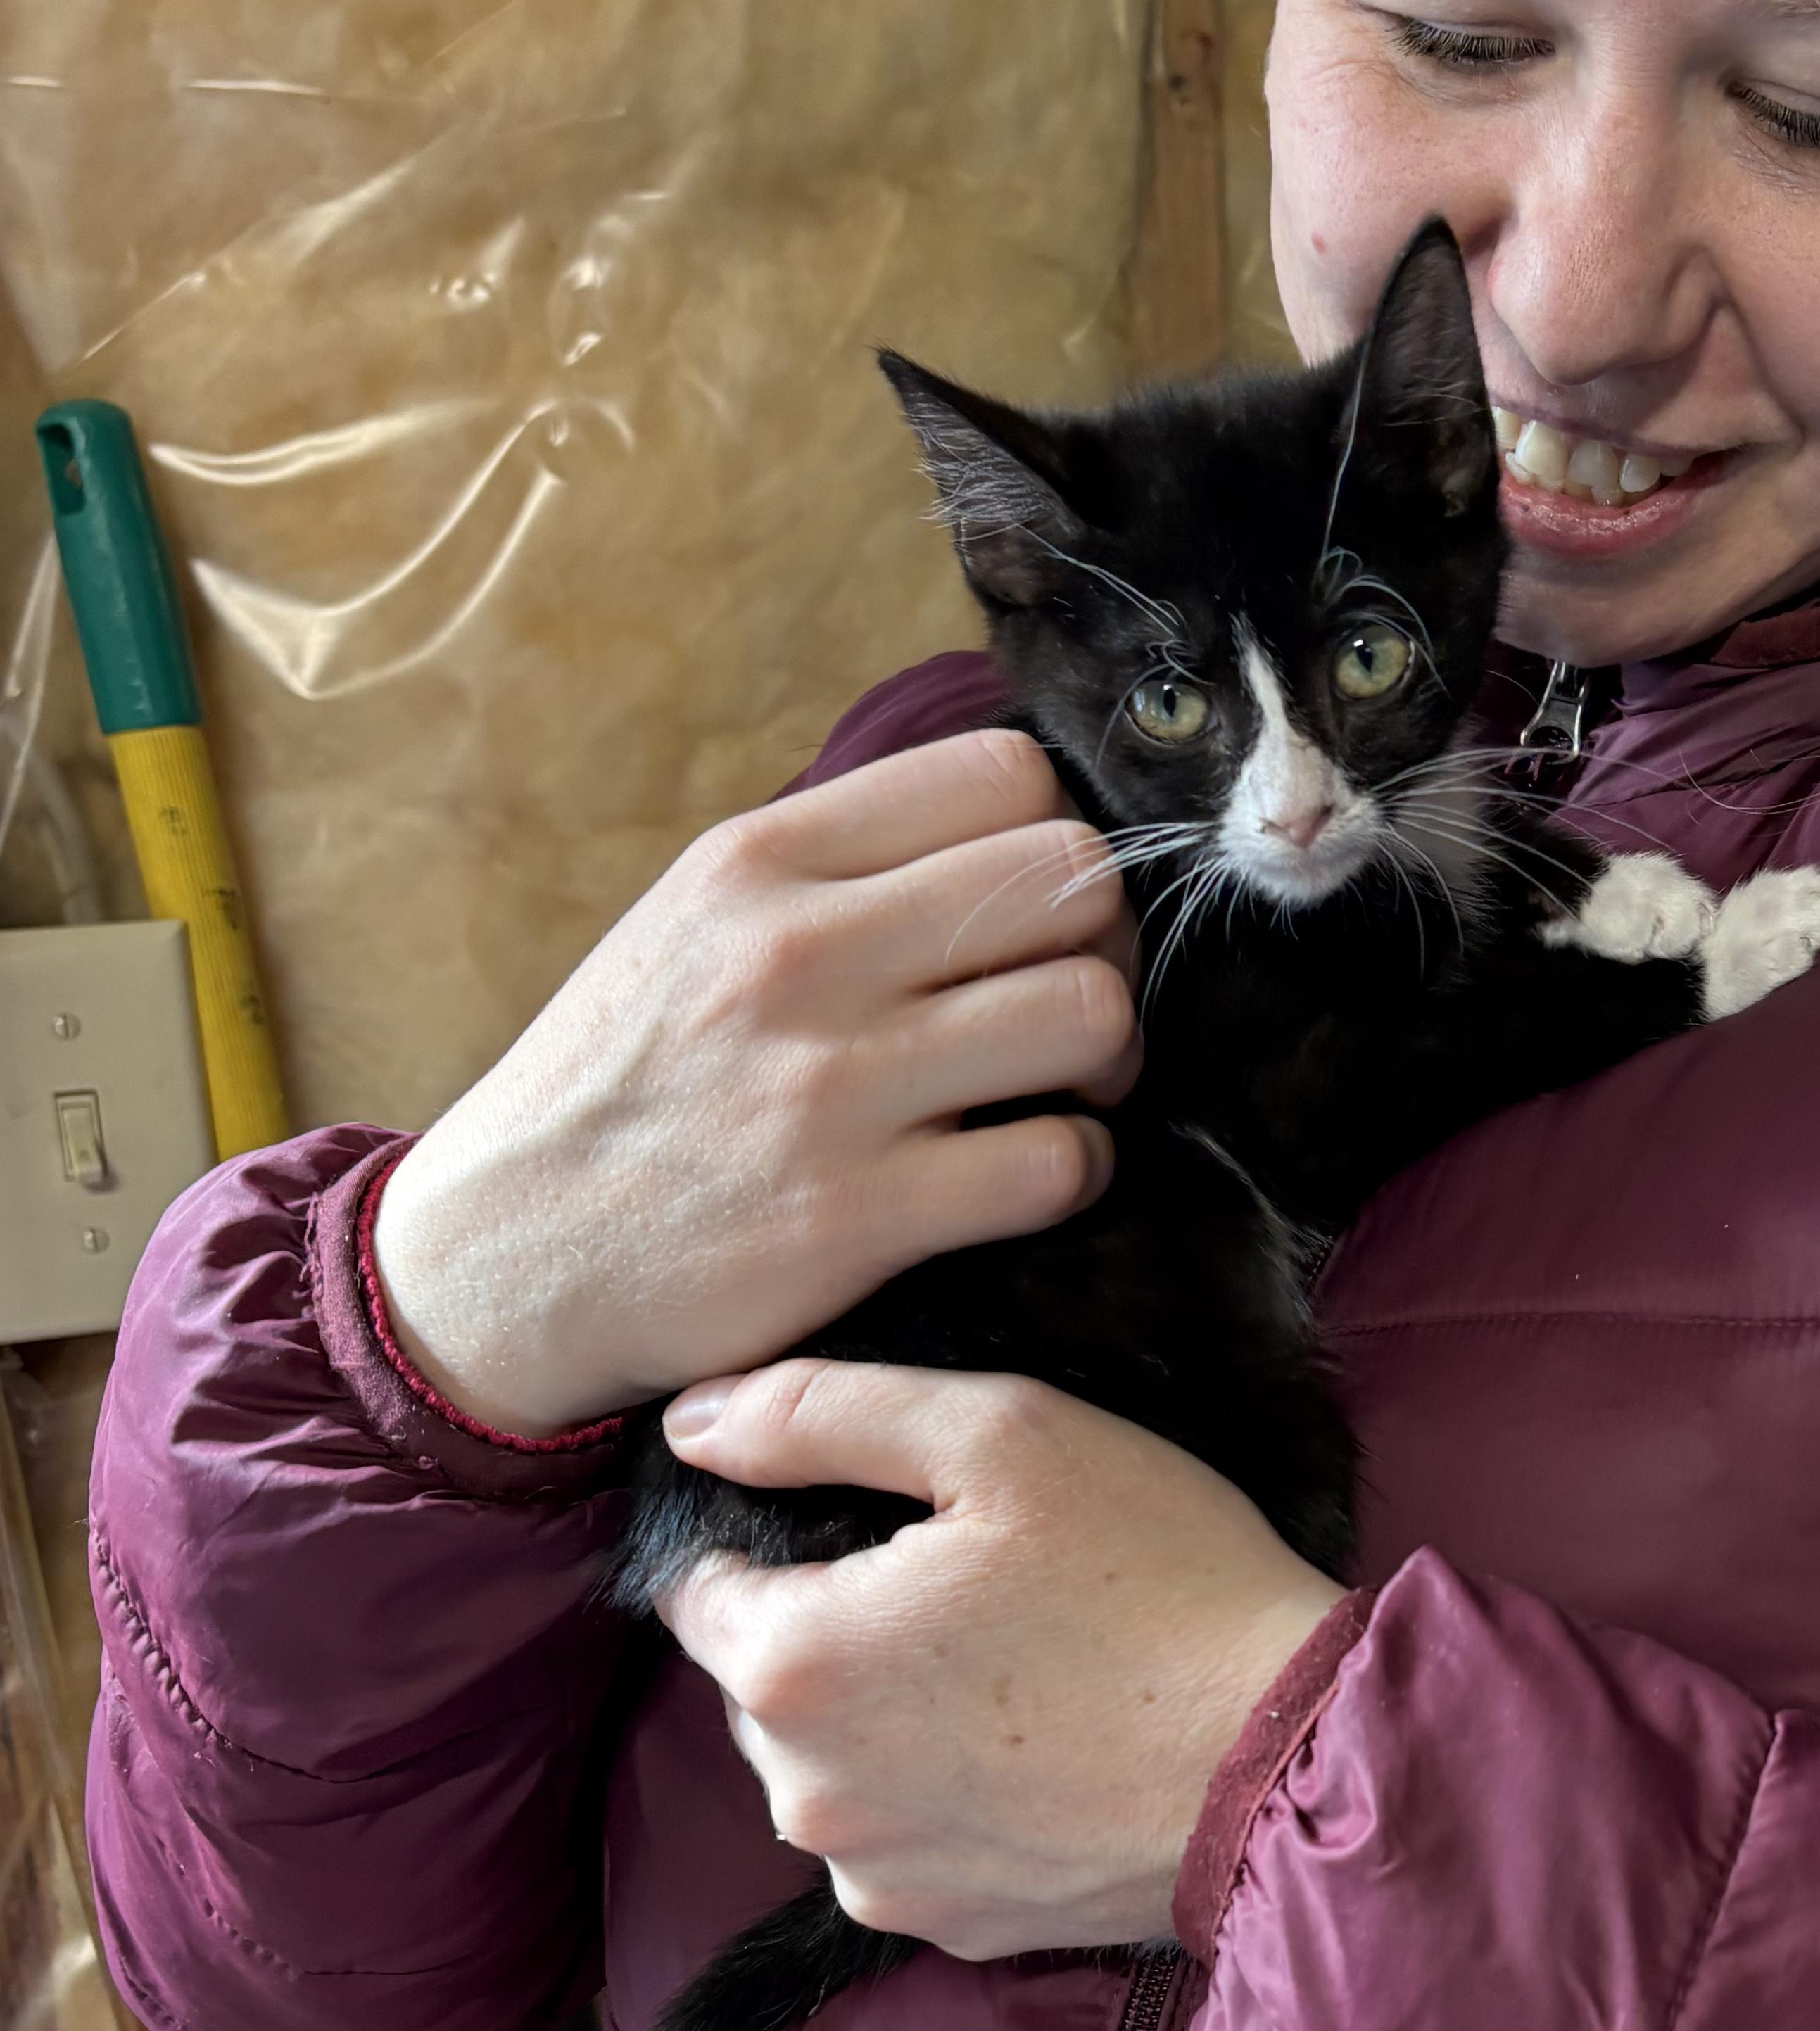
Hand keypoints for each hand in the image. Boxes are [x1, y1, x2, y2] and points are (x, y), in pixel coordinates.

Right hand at [373, 734, 1138, 1435]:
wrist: (500, 1256)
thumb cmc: (618, 1087)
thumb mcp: (689, 925)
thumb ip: (830, 869)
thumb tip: (987, 829)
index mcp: (762, 863)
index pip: (1001, 774)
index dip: (1049, 839)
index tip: (1031, 911)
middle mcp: (800, 953)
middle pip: (1071, 880)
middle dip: (1100, 943)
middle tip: (1064, 1005)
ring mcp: (833, 1085)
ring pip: (1088, 1011)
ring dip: (1109, 1059)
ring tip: (1064, 1090)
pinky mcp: (860, 1214)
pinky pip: (1058, 1160)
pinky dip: (1078, 1169)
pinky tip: (1033, 1174)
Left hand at [651, 1360, 1341, 1957]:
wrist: (1293, 1760)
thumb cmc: (1159, 1579)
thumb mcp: (1001, 1436)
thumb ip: (822, 1413)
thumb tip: (693, 1421)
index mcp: (793, 1661)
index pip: (698, 1588)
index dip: (774, 1541)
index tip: (874, 1529)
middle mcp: (804, 1792)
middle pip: (762, 1685)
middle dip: (834, 1634)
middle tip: (968, 1594)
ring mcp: (873, 1875)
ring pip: (829, 1769)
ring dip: (884, 1721)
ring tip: (1012, 1674)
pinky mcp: (945, 1928)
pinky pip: (899, 1843)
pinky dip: (942, 1799)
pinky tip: (1036, 1754)